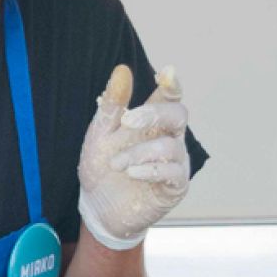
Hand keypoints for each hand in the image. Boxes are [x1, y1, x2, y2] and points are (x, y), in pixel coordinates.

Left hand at [77, 65, 190, 249]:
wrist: (98, 206)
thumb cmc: (102, 166)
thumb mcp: (100, 133)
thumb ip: (112, 105)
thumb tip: (122, 70)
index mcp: (152, 122)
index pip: (169, 97)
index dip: (172, 85)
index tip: (167, 73)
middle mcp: (169, 138)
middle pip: (179, 114)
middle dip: (154, 114)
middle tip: (127, 121)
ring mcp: (175, 163)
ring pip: (169, 146)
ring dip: (138, 153)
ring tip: (115, 164)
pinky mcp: (175, 187)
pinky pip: (173, 173)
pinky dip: (150, 170)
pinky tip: (132, 173)